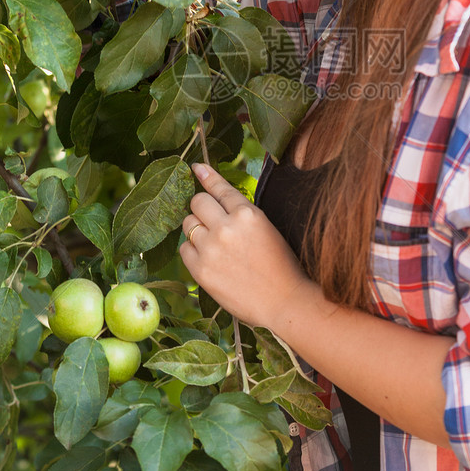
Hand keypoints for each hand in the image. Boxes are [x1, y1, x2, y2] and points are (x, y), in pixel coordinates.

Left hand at [180, 164, 314, 329]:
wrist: (285, 302)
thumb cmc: (281, 266)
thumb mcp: (267, 229)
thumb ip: (243, 214)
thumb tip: (217, 200)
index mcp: (248, 214)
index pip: (220, 188)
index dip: (207, 176)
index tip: (197, 168)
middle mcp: (227, 227)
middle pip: (197, 202)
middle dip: (202, 208)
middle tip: (211, 221)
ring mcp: (211, 248)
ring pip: (187, 224)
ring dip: (196, 229)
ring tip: (213, 244)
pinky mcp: (201, 270)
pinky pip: (184, 250)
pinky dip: (192, 252)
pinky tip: (208, 260)